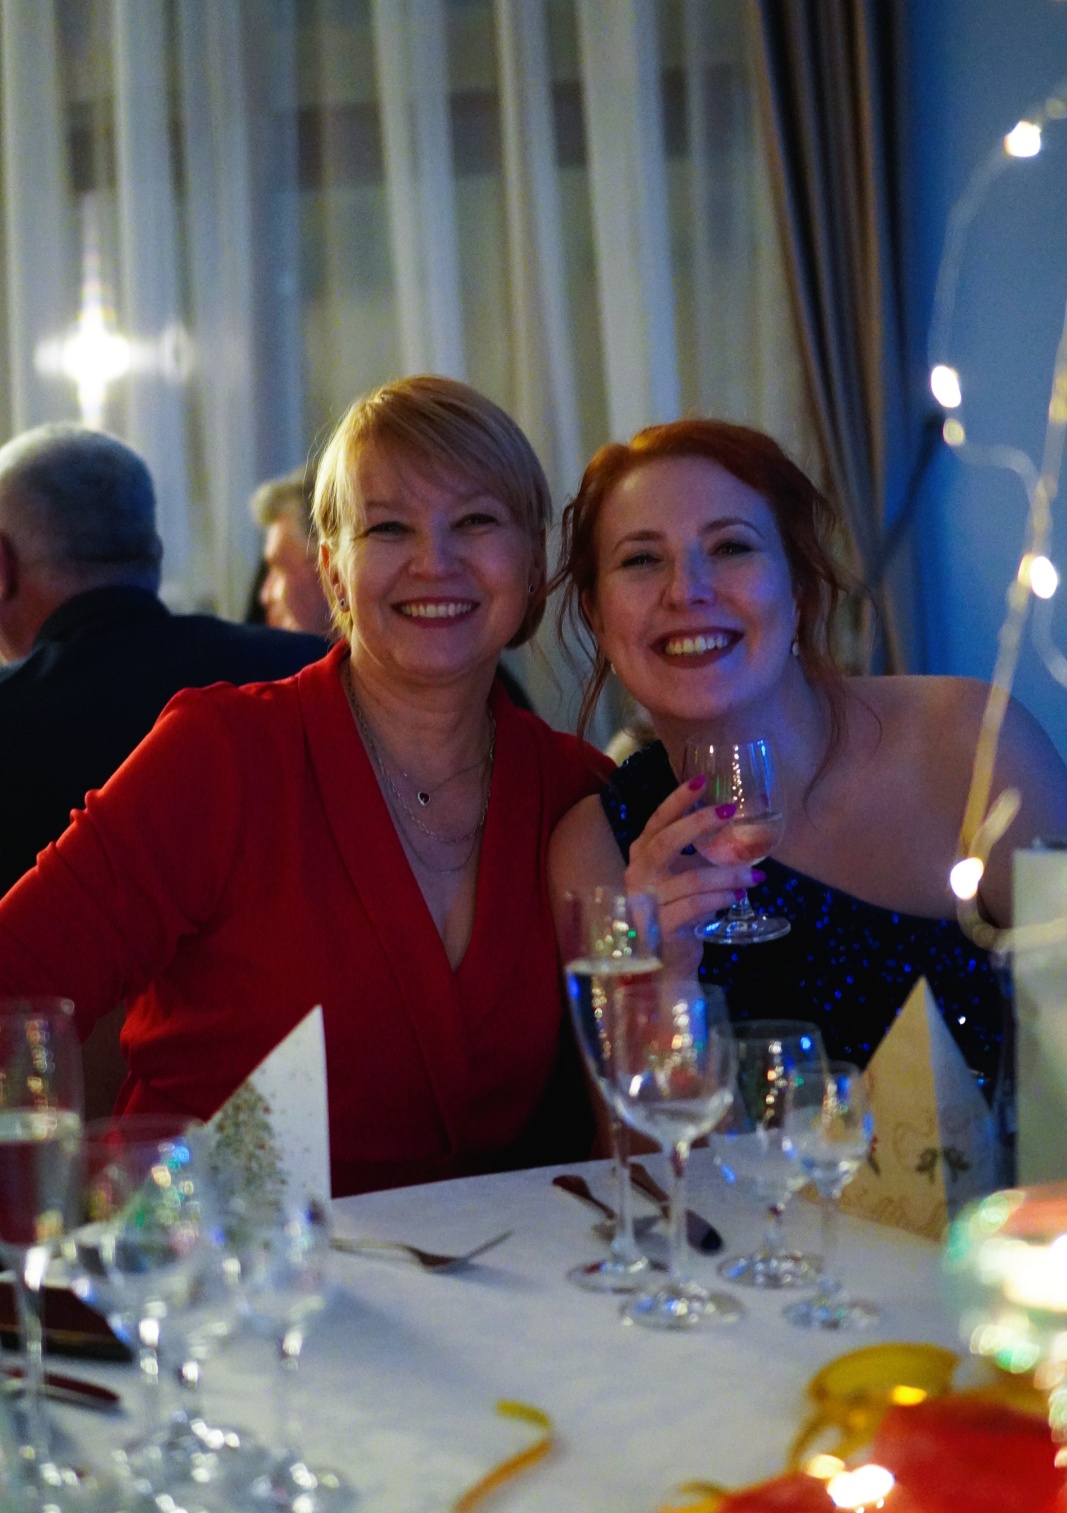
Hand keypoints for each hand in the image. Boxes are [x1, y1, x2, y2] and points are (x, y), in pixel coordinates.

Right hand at [623, 776, 764, 959]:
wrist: (665, 964)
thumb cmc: (677, 913)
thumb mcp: (687, 876)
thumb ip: (706, 853)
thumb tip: (747, 819)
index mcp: (642, 856)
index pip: (657, 821)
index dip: (678, 800)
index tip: (702, 781)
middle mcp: (638, 875)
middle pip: (665, 841)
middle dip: (699, 823)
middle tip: (730, 811)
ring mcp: (644, 902)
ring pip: (689, 878)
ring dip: (727, 874)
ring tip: (754, 876)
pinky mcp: (658, 928)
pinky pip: (693, 907)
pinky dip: (719, 899)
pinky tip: (736, 896)